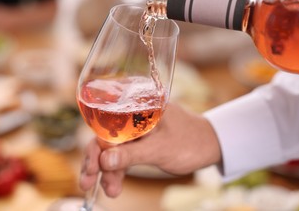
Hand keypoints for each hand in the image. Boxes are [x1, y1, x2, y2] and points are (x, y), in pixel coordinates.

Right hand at [79, 103, 221, 197]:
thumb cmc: (191, 142)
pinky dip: (118, 170)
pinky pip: (123, 155)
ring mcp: (136, 130)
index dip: (95, 148)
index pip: (107, 125)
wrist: (211, 146)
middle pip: (106, 137)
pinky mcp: (140, 142)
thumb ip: (132, 154)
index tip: (90, 169)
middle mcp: (134, 115)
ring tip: (110, 191)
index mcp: (139, 107)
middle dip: (97, 162)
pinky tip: (114, 186)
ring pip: (113, 149)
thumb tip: (103, 161)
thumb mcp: (160, 149)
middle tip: (87, 183)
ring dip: (108, 171)